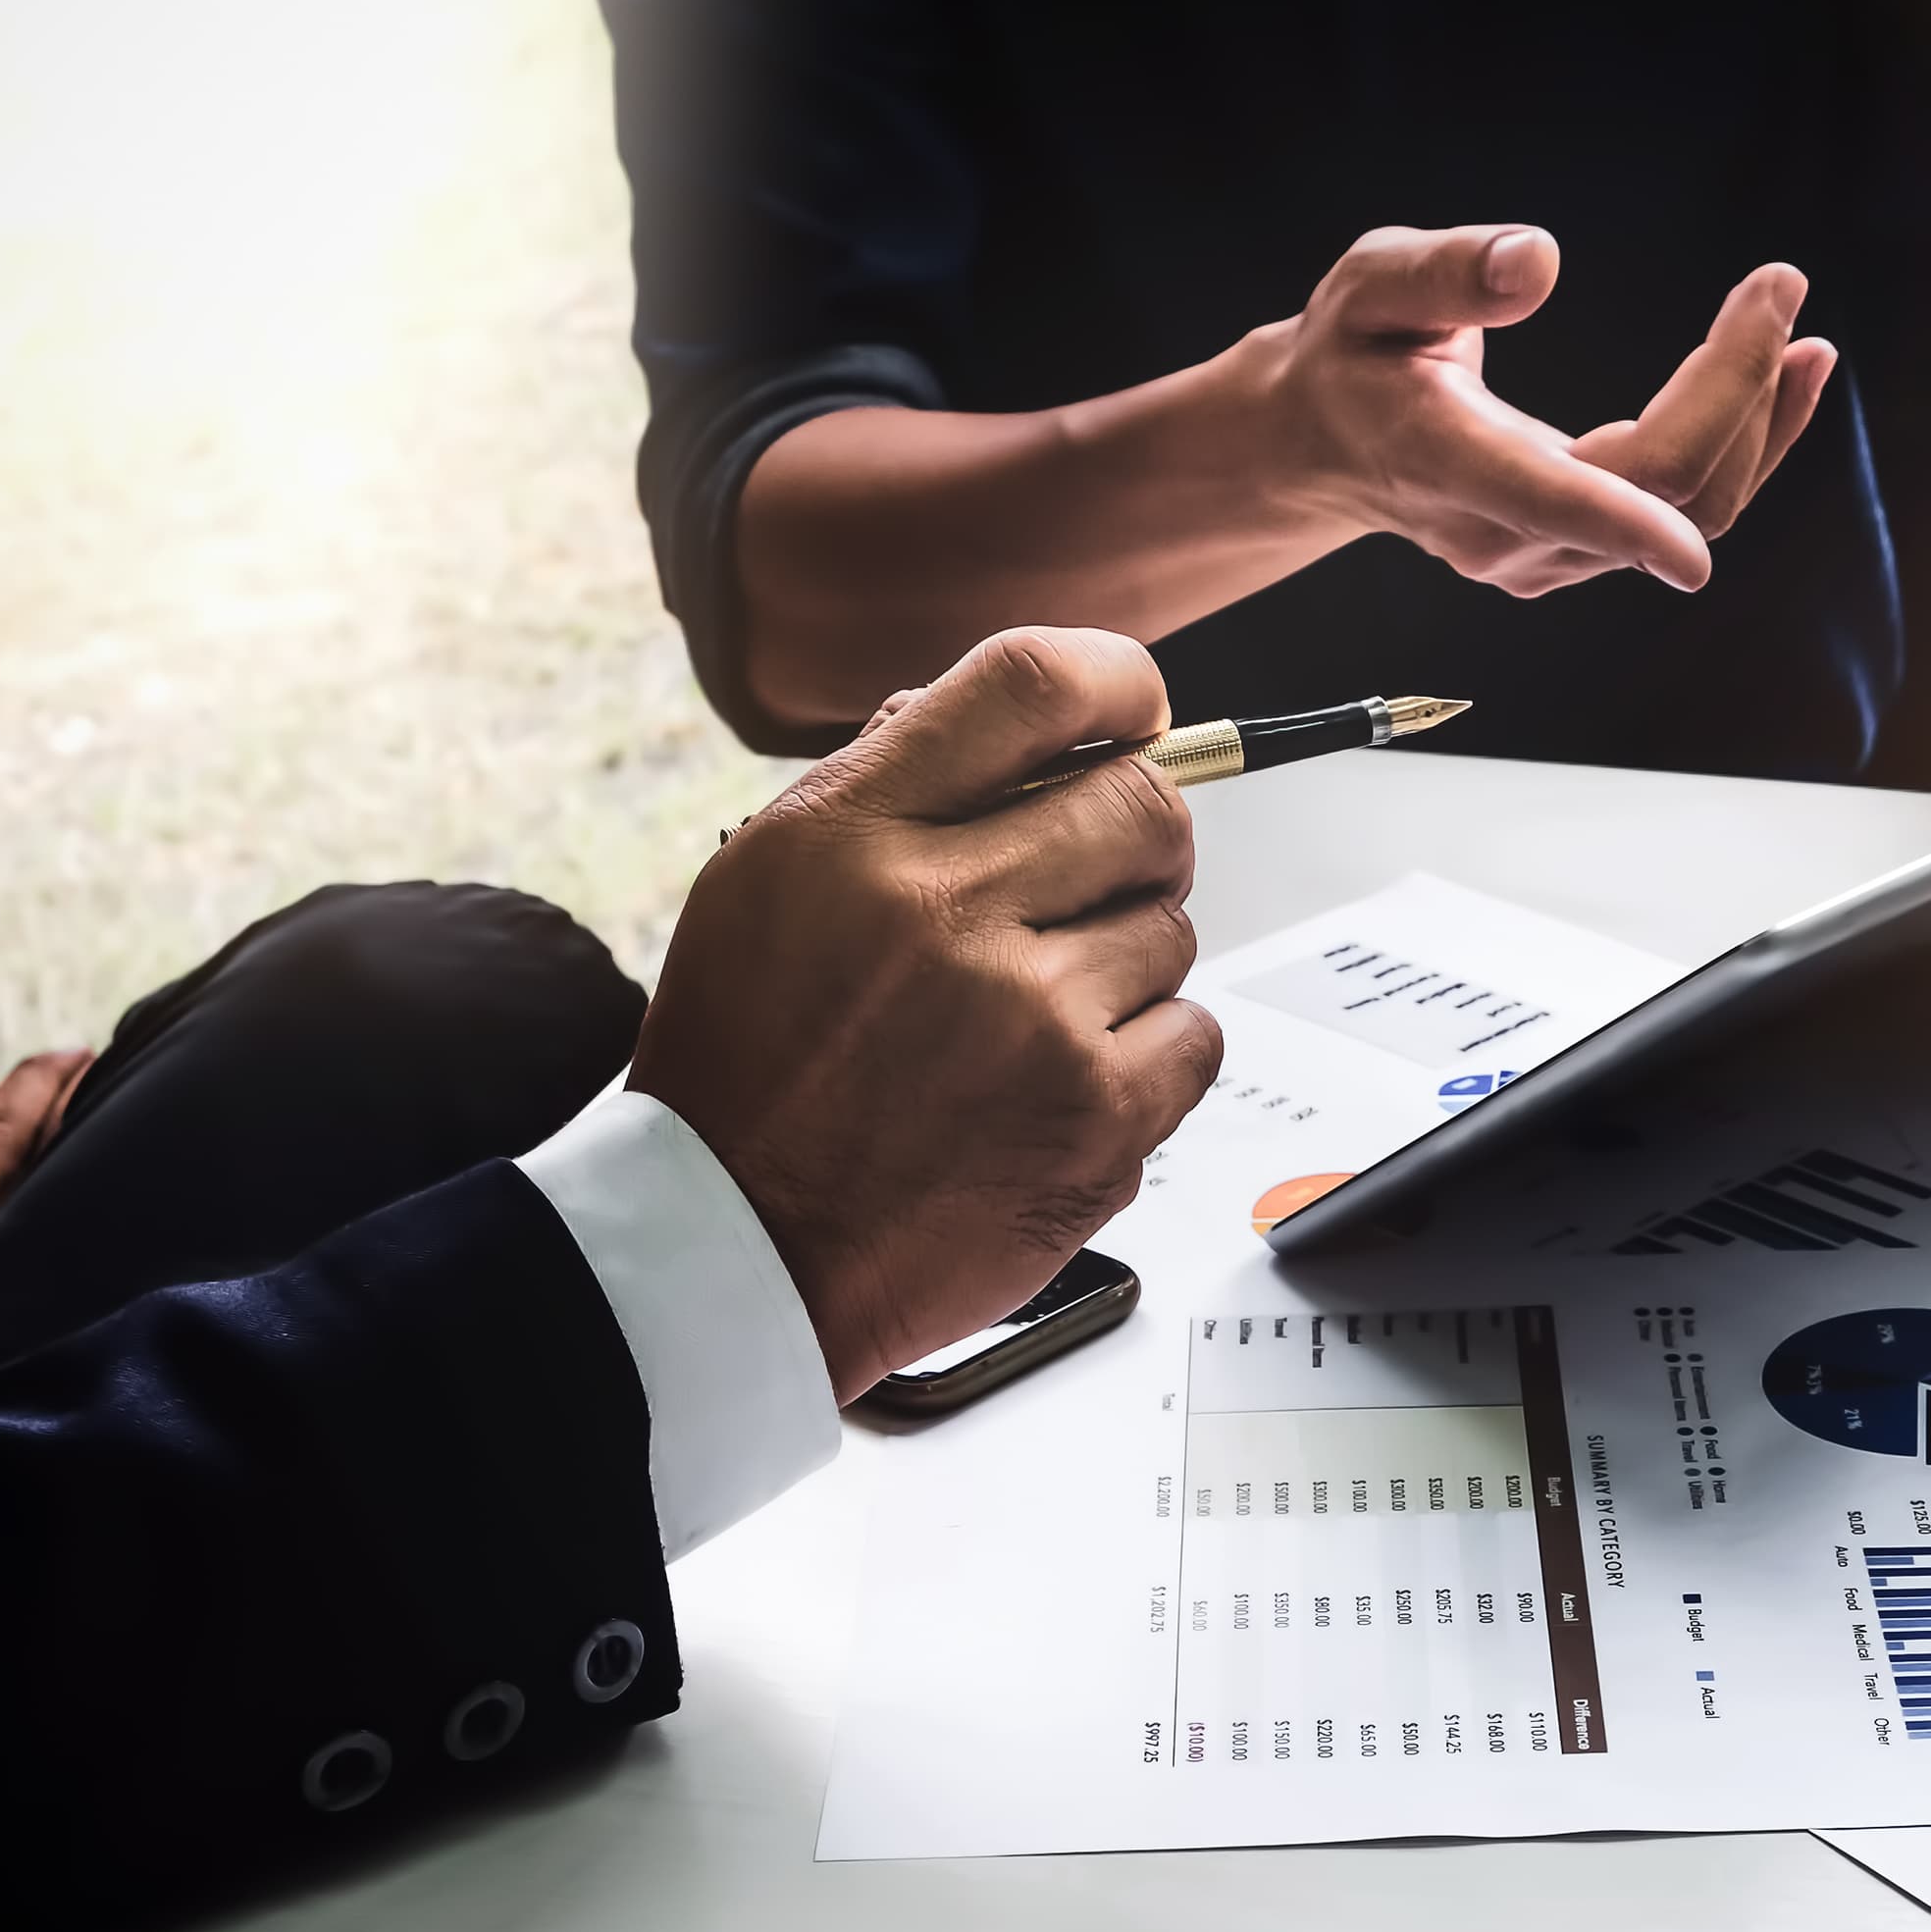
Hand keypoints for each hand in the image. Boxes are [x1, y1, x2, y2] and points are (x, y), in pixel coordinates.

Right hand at [630, 629, 1224, 1398]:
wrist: (736, 1247)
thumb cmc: (751, 1071)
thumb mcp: (768, 883)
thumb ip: (891, 788)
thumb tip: (1022, 726)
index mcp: (853, 835)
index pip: (1029, 685)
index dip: (1115, 684)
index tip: (1135, 710)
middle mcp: (943, 910)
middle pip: (1141, 804)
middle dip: (1137, 839)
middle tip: (1092, 888)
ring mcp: (1029, 1017)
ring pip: (1172, 928)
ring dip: (1125, 963)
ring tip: (1033, 1021)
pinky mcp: (1094, 1117)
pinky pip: (1194, 1034)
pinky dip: (1150, 1057)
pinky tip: (1063, 1084)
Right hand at [1265, 224, 1837, 598]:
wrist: (1328, 446)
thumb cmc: (1352, 353)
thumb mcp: (1372, 286)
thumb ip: (1447, 271)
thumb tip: (1540, 260)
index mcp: (1451, 462)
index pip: (1559, 498)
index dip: (1640, 511)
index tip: (1710, 500)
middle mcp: (1504, 533)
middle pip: (1662, 488)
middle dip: (1740, 389)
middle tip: (1781, 285)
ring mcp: (1546, 558)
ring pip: (1690, 510)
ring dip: (1760, 422)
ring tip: (1803, 335)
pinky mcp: (1579, 554)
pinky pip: (1685, 512)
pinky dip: (1744, 444)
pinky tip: (1781, 377)